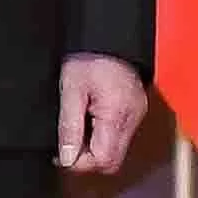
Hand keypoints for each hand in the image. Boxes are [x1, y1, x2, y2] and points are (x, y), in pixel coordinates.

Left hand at [56, 56, 146, 175]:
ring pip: (116, 151)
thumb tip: (67, 158)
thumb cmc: (90, 56)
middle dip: (87, 160)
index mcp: (117, 114)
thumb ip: (69, 126)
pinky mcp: (135, 111)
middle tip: (67, 146)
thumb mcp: (71, 89)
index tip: (62, 155)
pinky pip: (120, 136)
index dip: (80, 163)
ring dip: (94, 149)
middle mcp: (132, 119)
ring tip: (76, 130)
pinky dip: (102, 136)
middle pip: (112, 161)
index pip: (103, 160)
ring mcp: (136, 116)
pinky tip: (89, 122)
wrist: (108, 35)